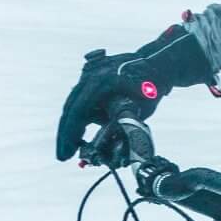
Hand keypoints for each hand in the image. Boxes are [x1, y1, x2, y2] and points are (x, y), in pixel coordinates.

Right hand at [54, 25, 216, 161]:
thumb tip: (104, 151)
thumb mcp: (139, 111)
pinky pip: (81, 101)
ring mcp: (90, 75)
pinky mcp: (90, 79)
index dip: (71, 134)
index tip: (67, 153)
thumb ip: (121, 127)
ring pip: (73, 105)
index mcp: (103, 81)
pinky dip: (80, 118)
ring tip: (70, 149)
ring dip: (71, 128)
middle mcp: (92, 76)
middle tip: (63, 156)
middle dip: (66, 134)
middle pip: (71, 108)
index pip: (79, 110)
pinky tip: (78, 136)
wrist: (157, 64)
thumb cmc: (151, 88)